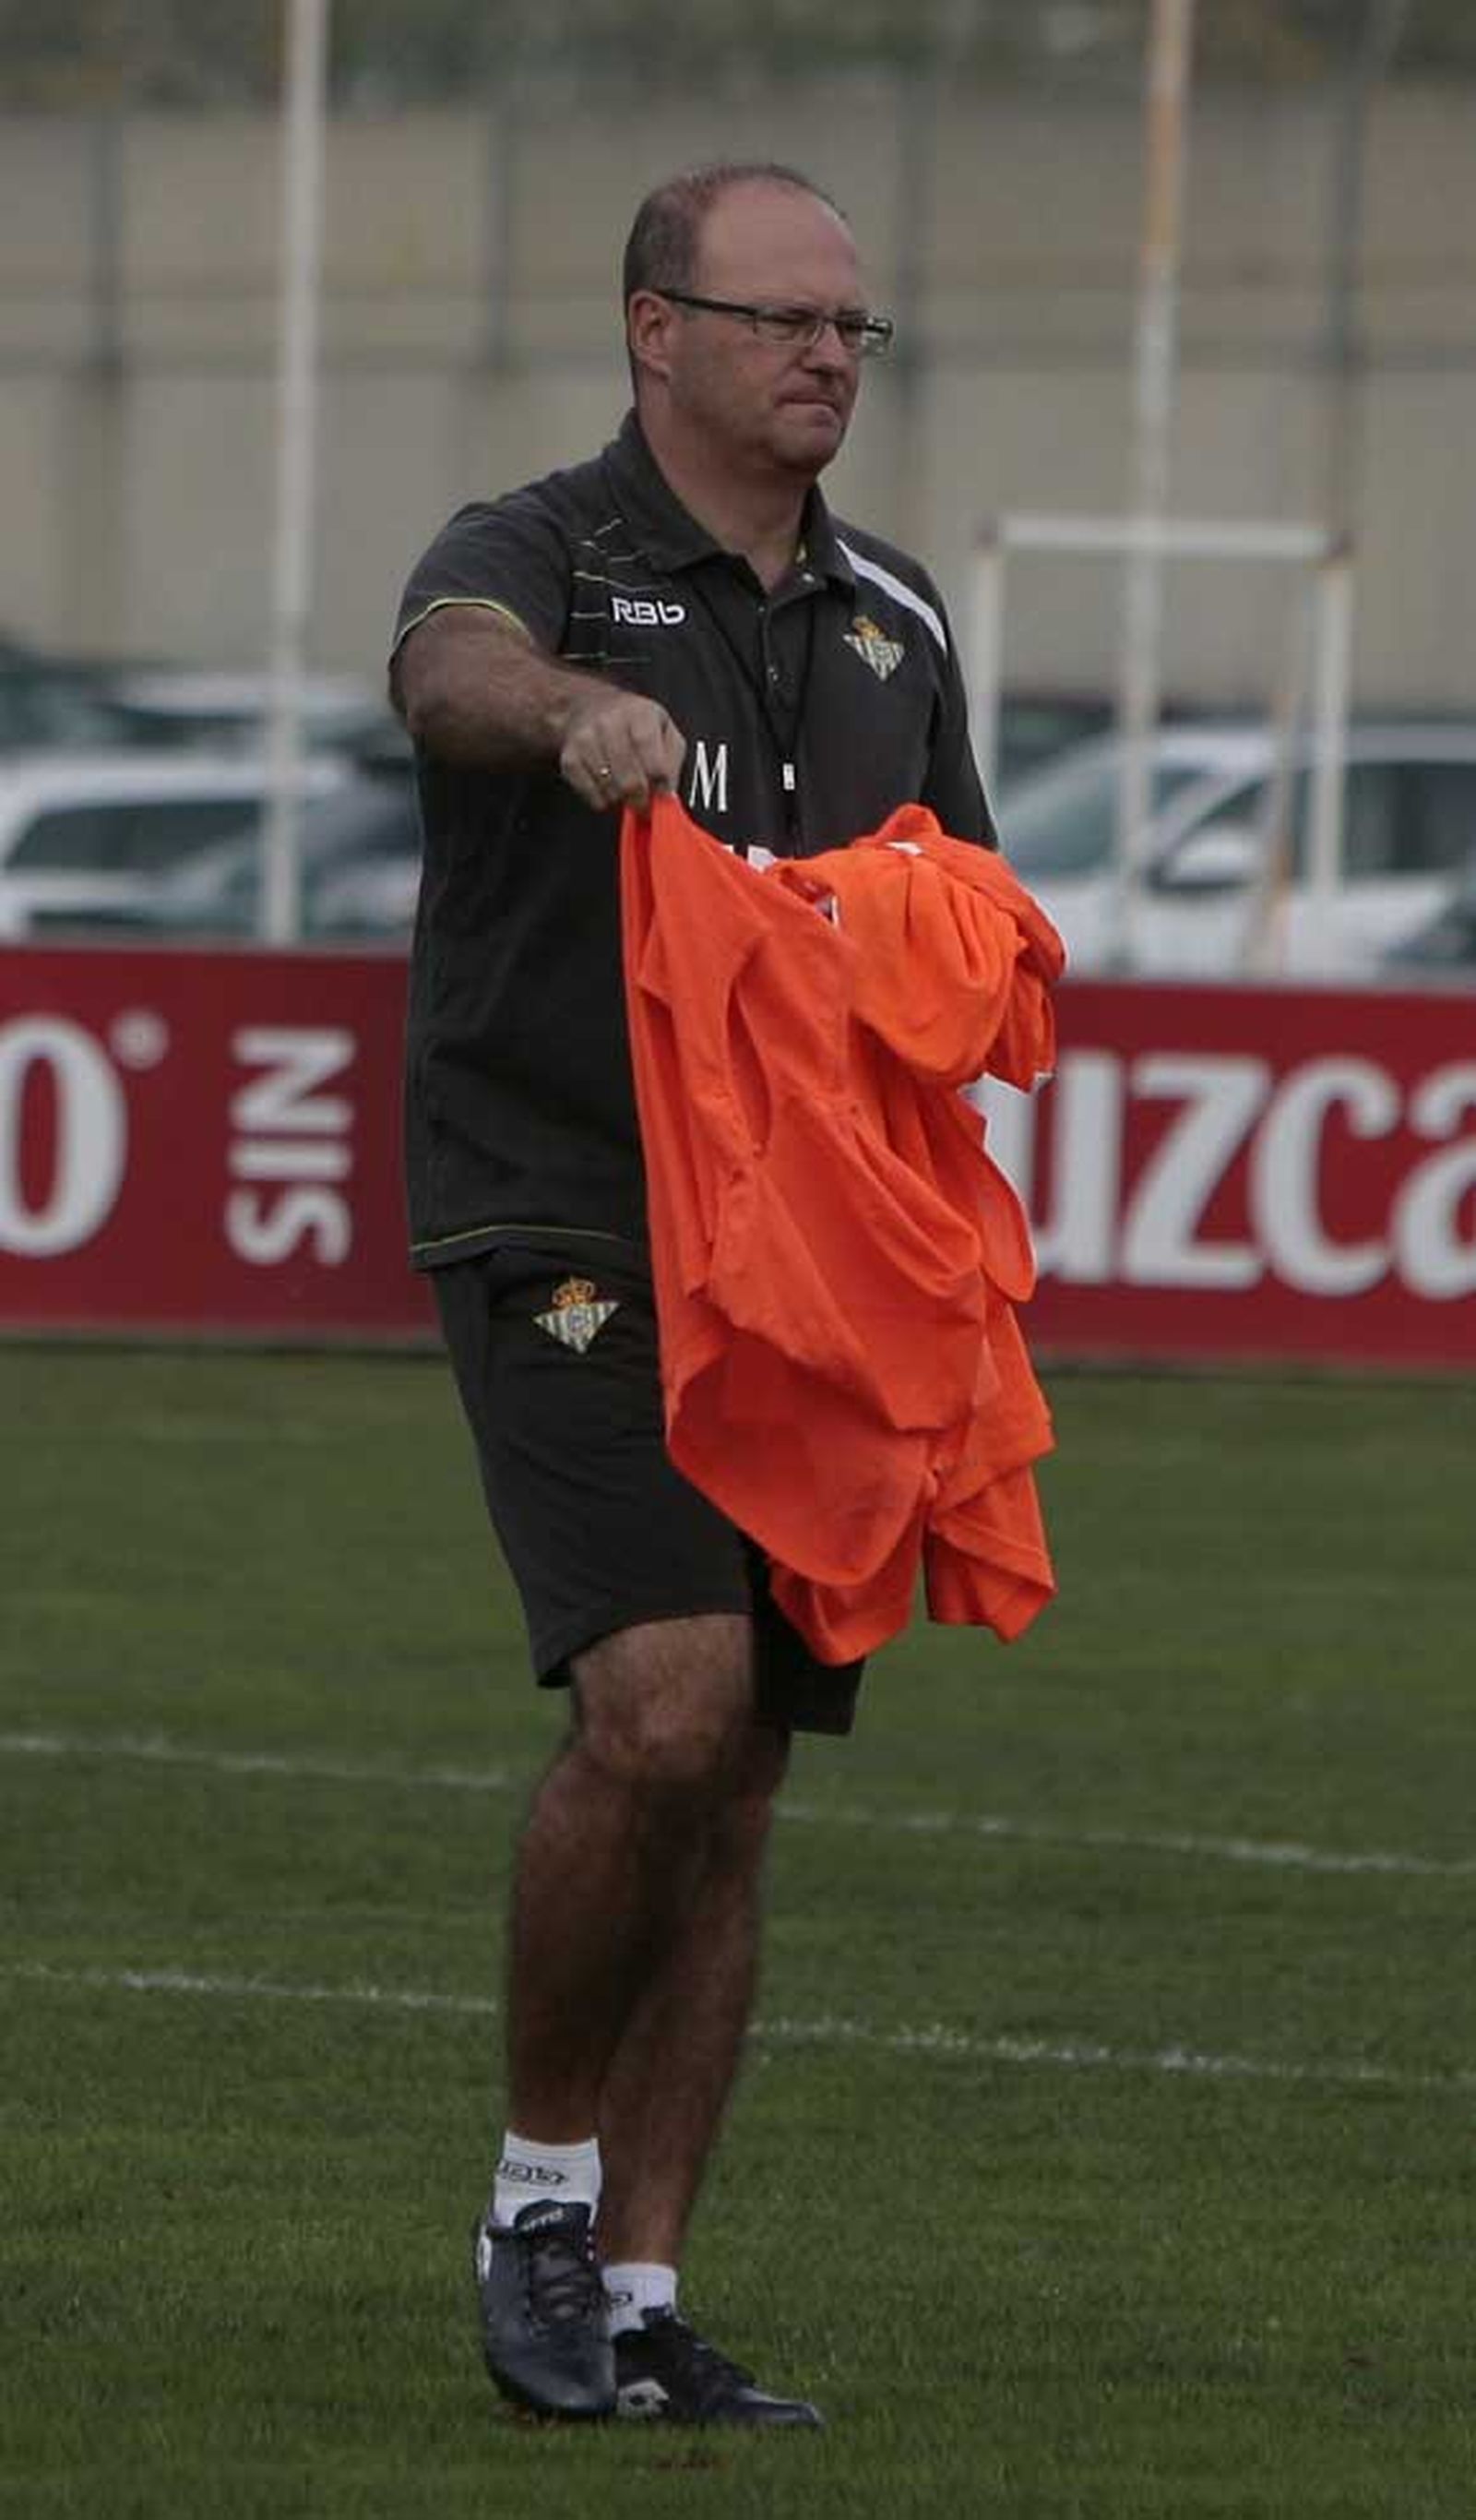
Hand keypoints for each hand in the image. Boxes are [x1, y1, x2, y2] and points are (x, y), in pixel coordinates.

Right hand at [558, 689, 686, 812]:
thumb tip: (667, 793)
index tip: (661, 794)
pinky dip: (602, 799)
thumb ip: (671, 761)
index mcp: (639, 714)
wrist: (589, 707)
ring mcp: (585, 741)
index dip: (658, 783)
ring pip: (610, 791)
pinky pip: (591, 794)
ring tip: (625, 787)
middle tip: (644, 802)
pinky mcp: (570, 758)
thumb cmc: (633, 723)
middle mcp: (609, 723)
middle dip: (640, 800)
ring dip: (621, 798)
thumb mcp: (664, 730)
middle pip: (630, 781)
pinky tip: (608, 786)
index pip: (653, 760)